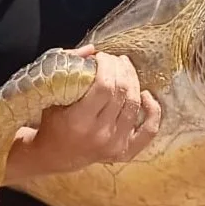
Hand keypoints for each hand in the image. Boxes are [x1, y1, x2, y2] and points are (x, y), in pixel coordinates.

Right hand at [31, 45, 160, 173]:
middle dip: (119, 68)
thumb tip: (91, 50)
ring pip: (134, 105)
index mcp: (79, 122)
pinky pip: (150, 129)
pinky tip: (146, 95)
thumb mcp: (51, 94)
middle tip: (113, 59)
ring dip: (133, 80)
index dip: (107, 65)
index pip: (104, 86)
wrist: (55, 156)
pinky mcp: (125, 151)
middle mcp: (100, 135)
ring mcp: (115, 145)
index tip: (101, 56)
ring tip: (125, 68)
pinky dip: (153, 110)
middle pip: (122, 92)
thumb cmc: (51, 122)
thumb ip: (68, 68)